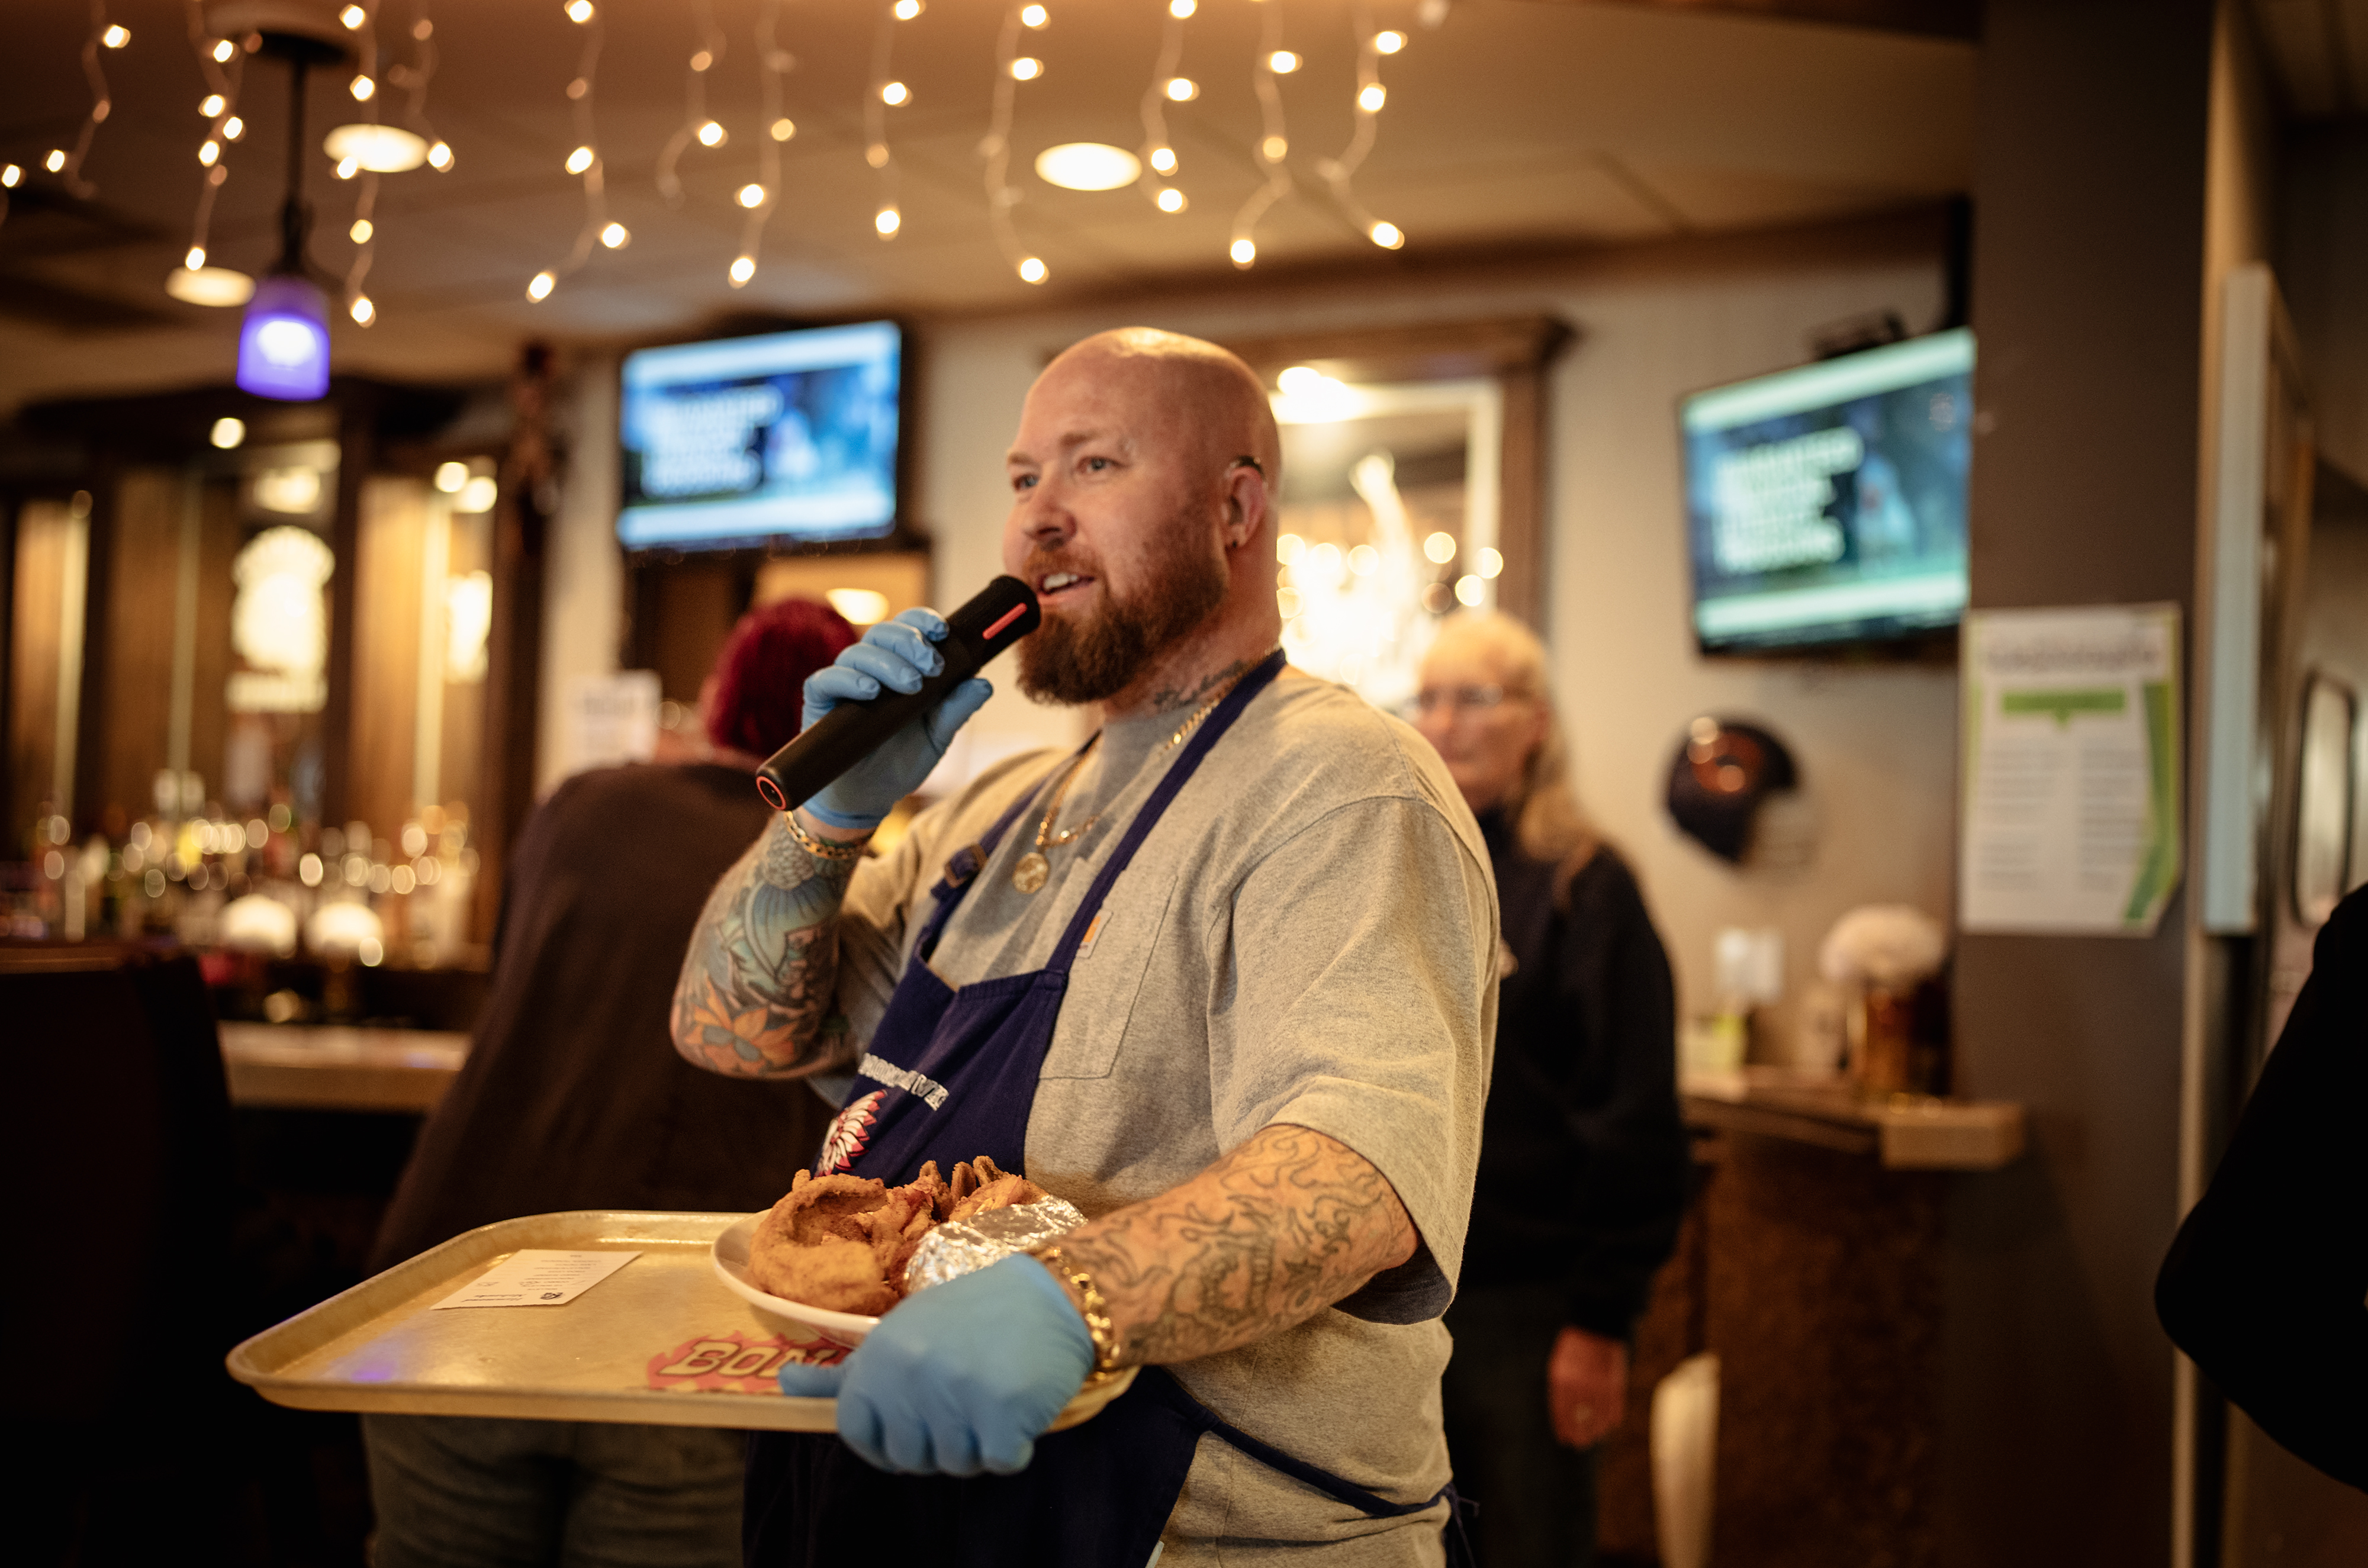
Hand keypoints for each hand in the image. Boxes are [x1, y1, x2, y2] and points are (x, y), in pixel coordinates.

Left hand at [776, 1254, 1093, 1474]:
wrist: (1052, 1295)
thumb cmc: (973, 1315)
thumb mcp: (900, 1333)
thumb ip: (845, 1373)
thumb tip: (781, 1386)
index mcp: (881, 1356)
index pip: (856, 1431)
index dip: (884, 1441)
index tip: (912, 1426)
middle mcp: (911, 1375)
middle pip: (910, 1457)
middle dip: (940, 1440)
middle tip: (967, 1394)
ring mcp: (957, 1395)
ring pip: (957, 1465)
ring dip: (979, 1443)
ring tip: (994, 1390)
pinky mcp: (1003, 1413)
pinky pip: (1001, 1463)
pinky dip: (1016, 1443)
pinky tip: (1021, 1400)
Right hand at [799, 608, 992, 829]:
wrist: (869, 797)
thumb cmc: (902, 761)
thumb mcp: (937, 737)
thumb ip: (957, 709)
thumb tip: (984, 684)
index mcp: (899, 667)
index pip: (907, 629)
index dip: (922, 621)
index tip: (942, 630)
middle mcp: (870, 668)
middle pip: (882, 633)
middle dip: (909, 642)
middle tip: (932, 666)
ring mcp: (843, 683)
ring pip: (858, 653)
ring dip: (887, 663)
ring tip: (910, 685)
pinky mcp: (819, 702)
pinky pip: (826, 679)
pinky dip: (848, 680)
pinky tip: (870, 691)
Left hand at [1548, 1325, 1627, 1448]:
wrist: (1597, 1328)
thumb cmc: (1575, 1347)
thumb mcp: (1561, 1365)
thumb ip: (1562, 1388)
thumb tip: (1565, 1412)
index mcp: (1564, 1380)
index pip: (1562, 1411)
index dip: (1564, 1426)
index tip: (1564, 1438)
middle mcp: (1581, 1385)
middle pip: (1581, 1417)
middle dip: (1580, 1433)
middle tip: (1578, 1445)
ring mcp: (1600, 1385)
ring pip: (1599, 1415)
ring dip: (1596, 1429)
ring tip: (1593, 1439)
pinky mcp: (1615, 1383)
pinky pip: (1615, 1406)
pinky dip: (1612, 1418)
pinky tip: (1609, 1426)